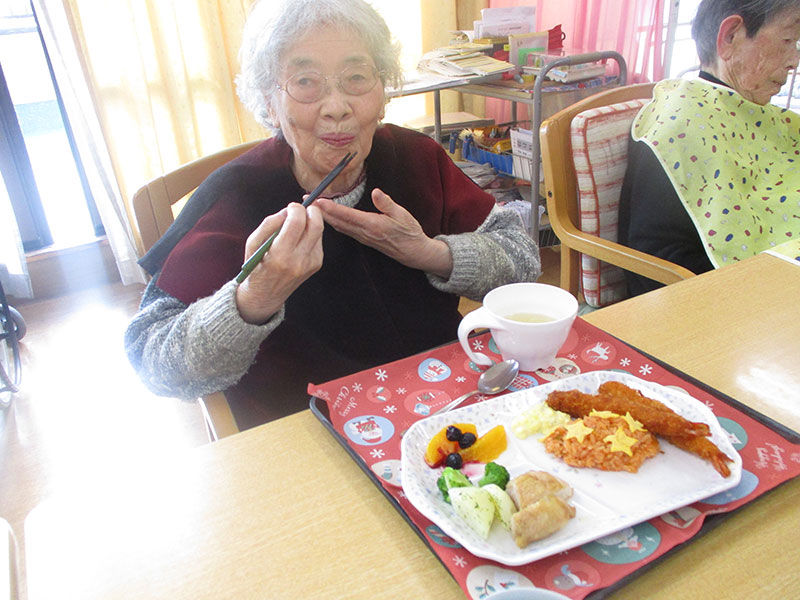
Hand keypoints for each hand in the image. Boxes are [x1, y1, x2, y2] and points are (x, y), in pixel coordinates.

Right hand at [235, 203, 323, 323]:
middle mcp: (298, 260)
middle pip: (316, 225)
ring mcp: (310, 264)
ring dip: (310, 222)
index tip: (291, 207)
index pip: (297, 222)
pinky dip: (311, 234)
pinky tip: (299, 238)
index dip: (296, 209)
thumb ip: (269, 224)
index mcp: (280, 254)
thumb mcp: (253, 243)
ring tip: (297, 225)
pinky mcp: (316, 265)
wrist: (266, 295)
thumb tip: (287, 210)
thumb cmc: (256, 267)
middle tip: (301, 209)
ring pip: (319, 232)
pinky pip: (318, 241)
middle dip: (311, 211)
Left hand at [314, 188, 452, 277]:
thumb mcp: (402, 214)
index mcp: (372, 225)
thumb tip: (376, 192)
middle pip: (337, 221)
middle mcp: (364, 233)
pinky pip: (344, 230)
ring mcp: (362, 237)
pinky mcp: (363, 238)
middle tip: (304, 201)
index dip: (330, 208)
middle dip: (319, 212)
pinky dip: (332, 222)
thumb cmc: (409, 232)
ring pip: (338, 226)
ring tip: (311, 208)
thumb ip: (387, 204)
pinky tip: (326, 218)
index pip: (346, 215)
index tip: (317, 201)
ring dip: (324, 217)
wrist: (413, 251)